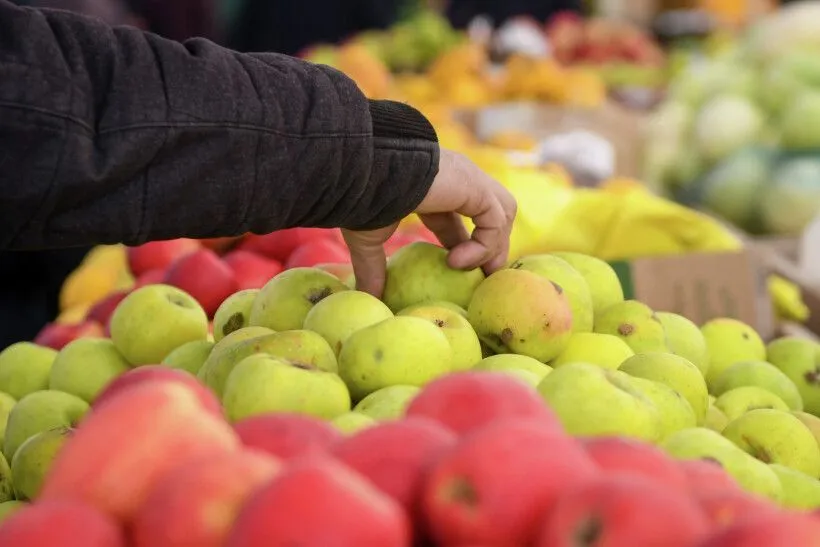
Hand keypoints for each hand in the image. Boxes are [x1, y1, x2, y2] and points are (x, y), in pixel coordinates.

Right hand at [343, 149, 516, 296]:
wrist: (364, 169)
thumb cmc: (362, 198)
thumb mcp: (367, 239)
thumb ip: (372, 267)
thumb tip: (368, 296)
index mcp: (432, 188)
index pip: (457, 219)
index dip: (464, 248)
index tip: (456, 274)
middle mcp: (456, 180)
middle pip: (490, 213)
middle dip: (491, 246)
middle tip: (480, 277)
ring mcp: (468, 179)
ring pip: (502, 211)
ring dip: (494, 245)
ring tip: (478, 272)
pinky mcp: (474, 185)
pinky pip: (495, 219)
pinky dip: (485, 244)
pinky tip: (458, 261)